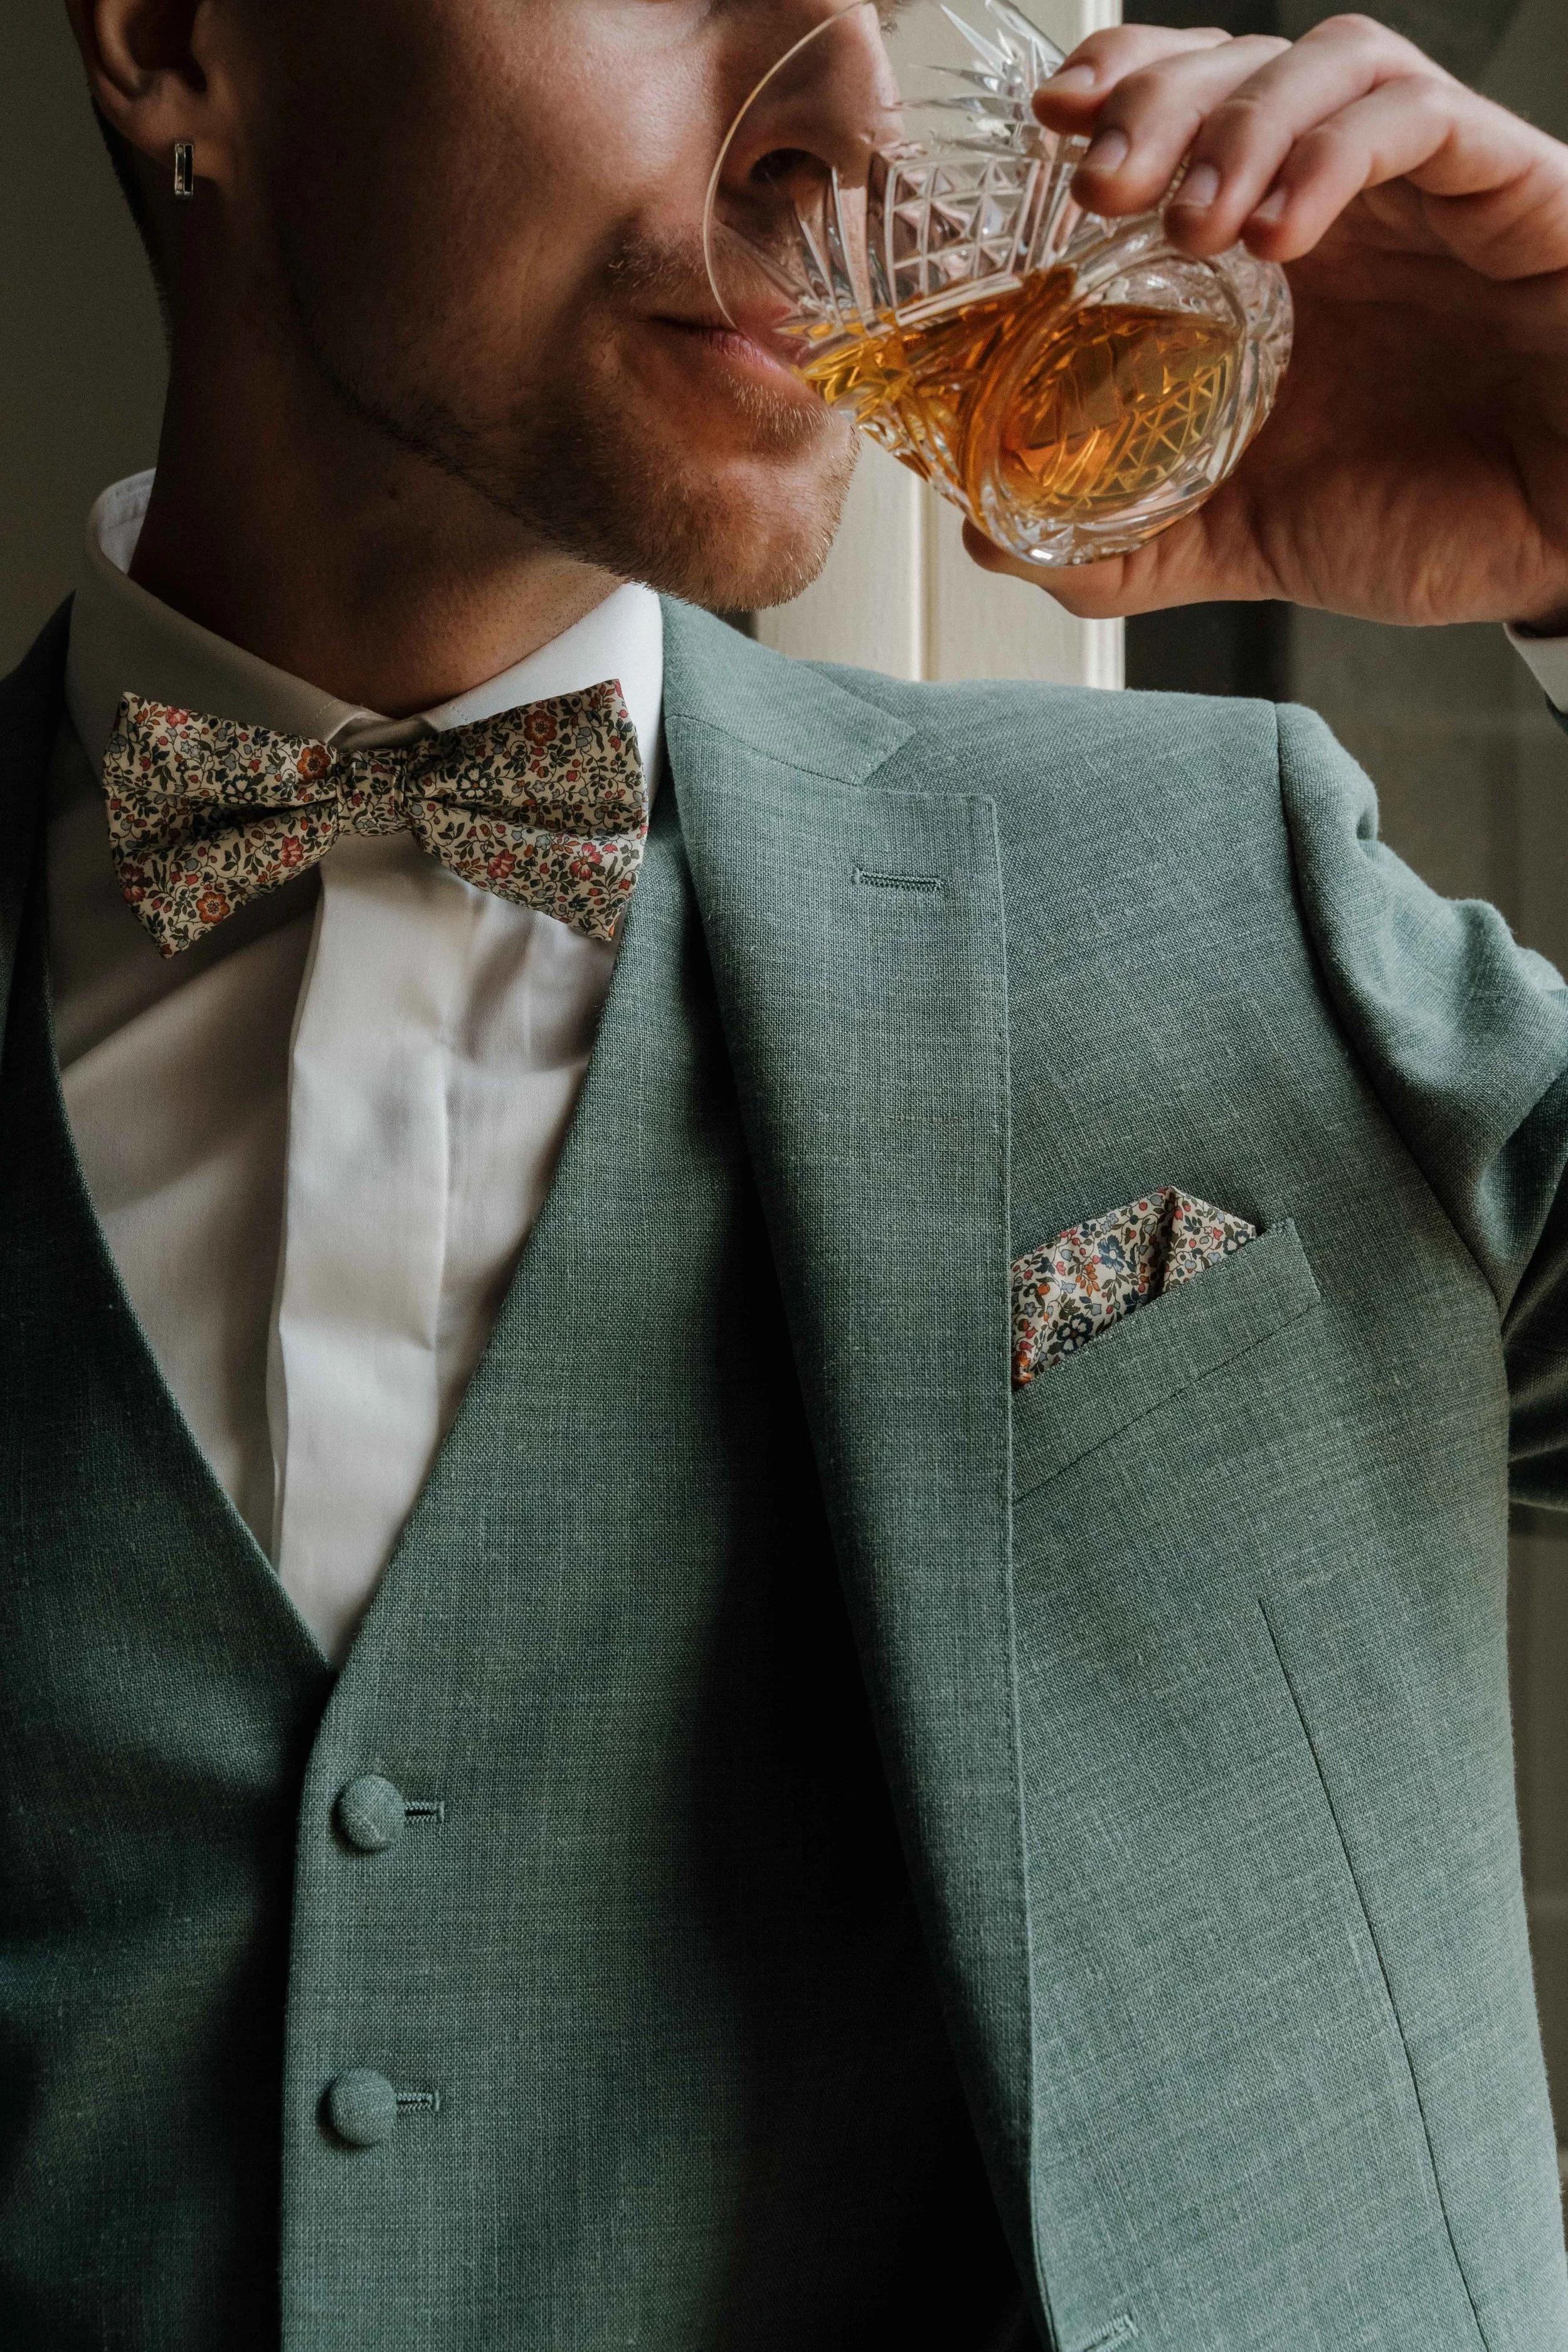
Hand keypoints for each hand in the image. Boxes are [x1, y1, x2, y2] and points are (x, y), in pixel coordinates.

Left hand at [964, 15, 1567, 632]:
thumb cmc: (1437, 522)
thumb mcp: (1253, 539)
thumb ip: (1131, 541)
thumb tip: (995, 540)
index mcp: (1280, 260)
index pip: (1187, 114)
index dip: (1117, 93)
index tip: (1051, 132)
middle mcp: (1346, 203)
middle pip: (1239, 64)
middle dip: (1155, 98)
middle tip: (1098, 182)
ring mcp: (1428, 188)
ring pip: (1327, 62)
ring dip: (1239, 122)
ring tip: (1189, 220)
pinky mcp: (1510, 187)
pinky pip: (1420, 115)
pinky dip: (1334, 153)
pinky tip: (1285, 228)